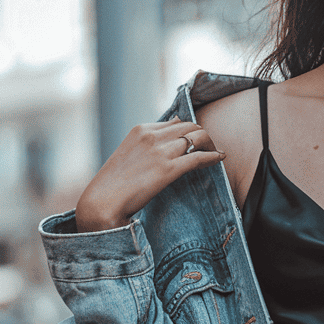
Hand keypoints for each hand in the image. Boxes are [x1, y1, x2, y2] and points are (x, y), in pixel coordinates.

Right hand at [75, 120, 224, 231]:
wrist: (103, 201)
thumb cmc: (115, 182)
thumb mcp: (131, 151)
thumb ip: (151, 138)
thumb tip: (176, 122)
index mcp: (142, 129)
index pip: (176, 122)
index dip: (190, 132)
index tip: (196, 142)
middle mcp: (152, 136)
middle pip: (190, 127)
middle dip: (203, 136)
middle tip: (208, 148)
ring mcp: (160, 152)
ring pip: (198, 137)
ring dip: (210, 145)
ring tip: (214, 154)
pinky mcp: (168, 169)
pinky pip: (199, 157)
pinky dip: (213, 157)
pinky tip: (220, 159)